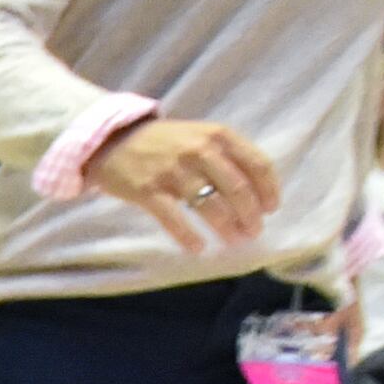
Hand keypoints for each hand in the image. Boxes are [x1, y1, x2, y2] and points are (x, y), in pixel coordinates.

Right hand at [90, 116, 279, 252]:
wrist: (113, 140)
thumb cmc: (164, 142)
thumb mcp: (200, 136)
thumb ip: (226, 156)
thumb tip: (253, 191)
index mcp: (218, 135)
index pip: (256, 164)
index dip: (268, 190)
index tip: (271, 209)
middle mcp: (199, 150)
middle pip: (237, 189)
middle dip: (250, 215)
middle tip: (253, 232)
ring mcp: (173, 171)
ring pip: (210, 205)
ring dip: (226, 228)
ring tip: (233, 241)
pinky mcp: (148, 191)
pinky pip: (174, 219)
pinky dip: (188, 236)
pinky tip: (198, 248)